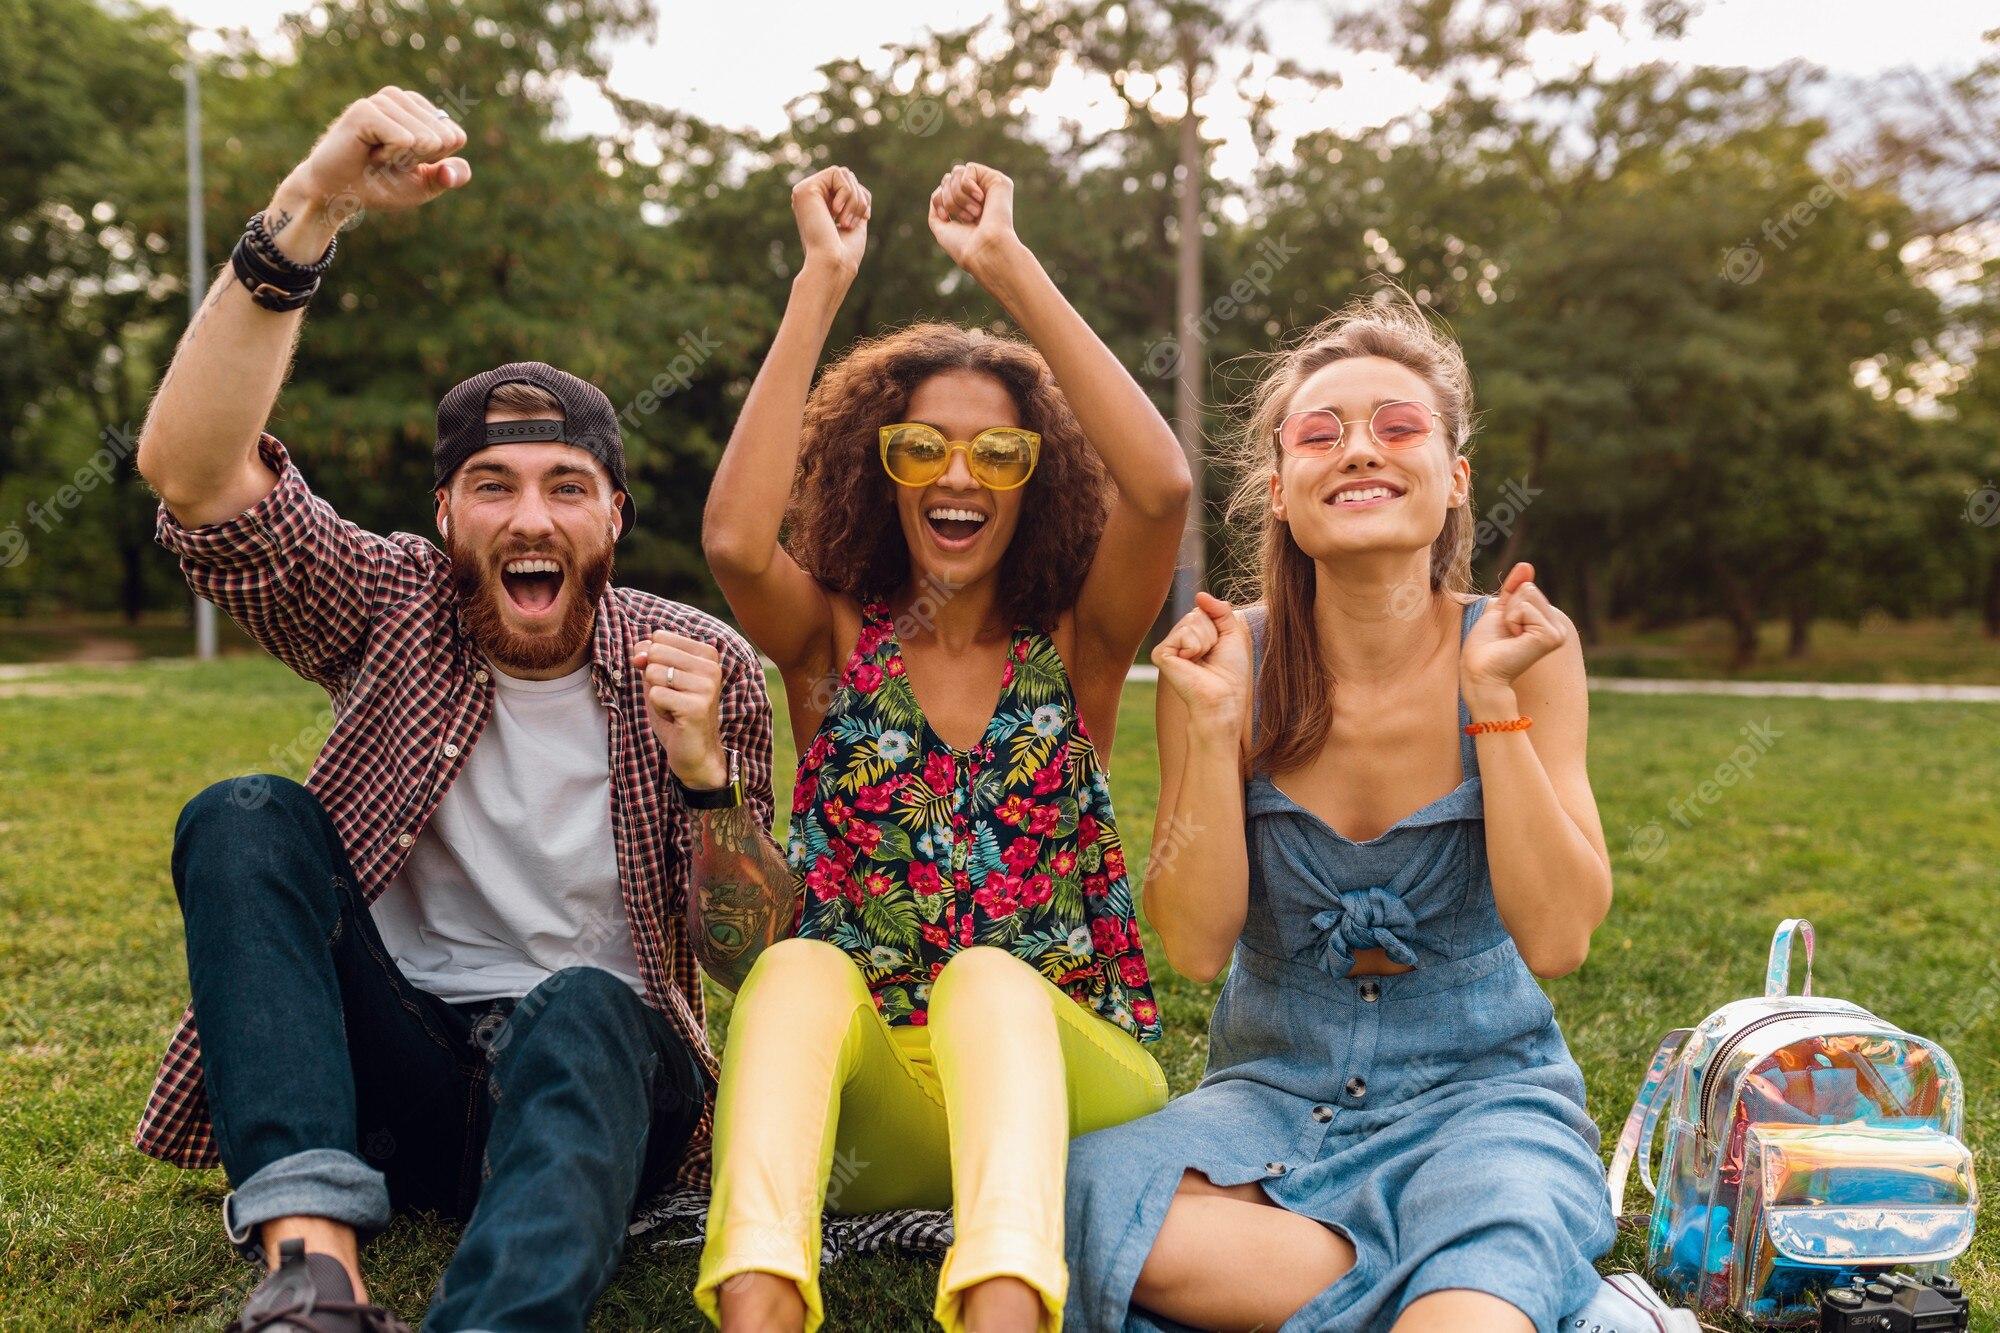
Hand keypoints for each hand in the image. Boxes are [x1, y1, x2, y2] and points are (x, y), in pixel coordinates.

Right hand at [268, 87, 469, 255]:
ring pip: (425, 138)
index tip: (407, 162)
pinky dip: (390, 157)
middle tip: (389, 160)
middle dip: (420, 160)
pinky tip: (369, 153)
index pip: (456, 137)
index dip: (435, 161)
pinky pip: (405, 140)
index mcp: (420, 110)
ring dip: (402, 159)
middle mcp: (402, 98)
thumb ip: (450, 176)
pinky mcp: (365, 110)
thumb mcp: (425, 184)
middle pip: (443, 137)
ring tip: (377, 156)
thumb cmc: (380, 185)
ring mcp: (383, 100)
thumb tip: (455, 174)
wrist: (341, 195)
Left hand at [631, 632, 730, 789]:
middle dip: (653, 678)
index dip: (653, 660)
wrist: (696, 753)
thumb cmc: (676, 713)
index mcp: (706, 654)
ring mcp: (706, 686)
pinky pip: (655, 695)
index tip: (670, 682)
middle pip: (656, 652)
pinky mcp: (696, 706)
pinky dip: (658, 709)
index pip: (659, 637)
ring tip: (674, 708)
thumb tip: (639, 653)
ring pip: (653, 673)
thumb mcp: (660, 679)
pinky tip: (675, 718)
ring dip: (656, 695)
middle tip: (671, 697)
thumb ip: (649, 658)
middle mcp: (711, 666)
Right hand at [791, 166, 869, 277]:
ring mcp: (804, 192)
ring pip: (844, 173)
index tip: (862, 219)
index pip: (848, 185)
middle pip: (847, 176)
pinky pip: (837, 173)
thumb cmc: (845, 252)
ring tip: (845, 222)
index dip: (862, 199)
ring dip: (854, 199)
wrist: (833, 264)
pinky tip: (836, 214)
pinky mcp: (804, 189)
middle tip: (851, 223)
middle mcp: (809, 197)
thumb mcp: (854, 221)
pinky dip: (847, 193)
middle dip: (859, 198)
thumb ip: (853, 204)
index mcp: (818, 205)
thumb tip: (861, 191)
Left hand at [928, 162, 1019, 274]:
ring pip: (957, 172)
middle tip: (964, 218)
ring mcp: (988, 188)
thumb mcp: (941, 227)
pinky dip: (968, 186)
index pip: (942, 189)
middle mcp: (977, 197)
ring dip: (958, 195)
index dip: (939, 200)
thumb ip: (937, 207)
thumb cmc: (965, 245)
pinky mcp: (997, 180)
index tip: (945, 218)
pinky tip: (980, 200)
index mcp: (965, 207)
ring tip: (974, 213)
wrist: (984, 250)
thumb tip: (939, 190)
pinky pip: (969, 168)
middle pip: (948, 179)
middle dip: (949, 198)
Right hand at [1151, 592, 1252, 736]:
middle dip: (1213, 633)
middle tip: (1211, 656)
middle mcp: (1179, 639)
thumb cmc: (1231, 672)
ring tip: (1202, 660)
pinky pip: (1182, 633)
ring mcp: (1169, 646)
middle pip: (1197, 613)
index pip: (1204, 610)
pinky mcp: (1161, 654)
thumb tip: (1199, 594)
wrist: (1224, 697)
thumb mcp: (1233, 633)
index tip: (1220, 648)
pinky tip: (1191, 662)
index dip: (1220, 625)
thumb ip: (1220, 610)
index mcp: (1195, 635)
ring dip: (1206, 641)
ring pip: (1191, 621)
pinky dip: (1194, 646)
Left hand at [1460, 562, 1574, 694]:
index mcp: (1548, 623)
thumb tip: (1526, 565)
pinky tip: (1514, 640)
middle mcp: (1558, 628)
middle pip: (1529, 589)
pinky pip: (1525, 607)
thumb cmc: (1486, 647)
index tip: (1506, 628)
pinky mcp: (1550, 637)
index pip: (1527, 588)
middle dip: (1509, 608)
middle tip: (1507, 633)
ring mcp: (1557, 633)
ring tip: (1510, 637)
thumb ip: (1514, 589)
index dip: (1508, 604)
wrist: (1479, 672)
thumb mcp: (1501, 611)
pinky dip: (1512, 620)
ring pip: (1527, 595)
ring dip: (1509, 615)